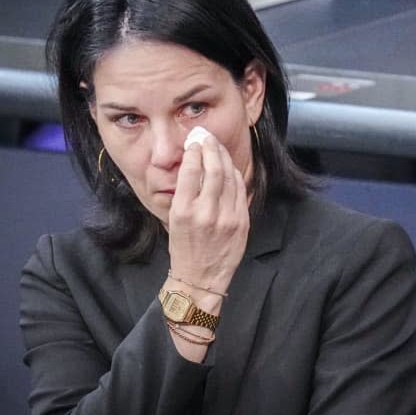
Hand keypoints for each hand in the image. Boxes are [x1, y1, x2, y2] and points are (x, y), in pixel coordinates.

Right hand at [167, 133, 248, 293]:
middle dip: (211, 148)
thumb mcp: (174, 219)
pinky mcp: (241, 223)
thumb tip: (195, 163)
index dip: (194, 151)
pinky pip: (240, 191)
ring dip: (224, 158)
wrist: (200, 278)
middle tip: (207, 137)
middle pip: (214, 169)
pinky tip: (229, 167)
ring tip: (217, 148)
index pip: (191, 170)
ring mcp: (227, 218)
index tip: (194, 142)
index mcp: (184, 211)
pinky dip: (235, 175)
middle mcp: (206, 213)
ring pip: (230, 177)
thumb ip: (186, 192)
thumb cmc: (184, 248)